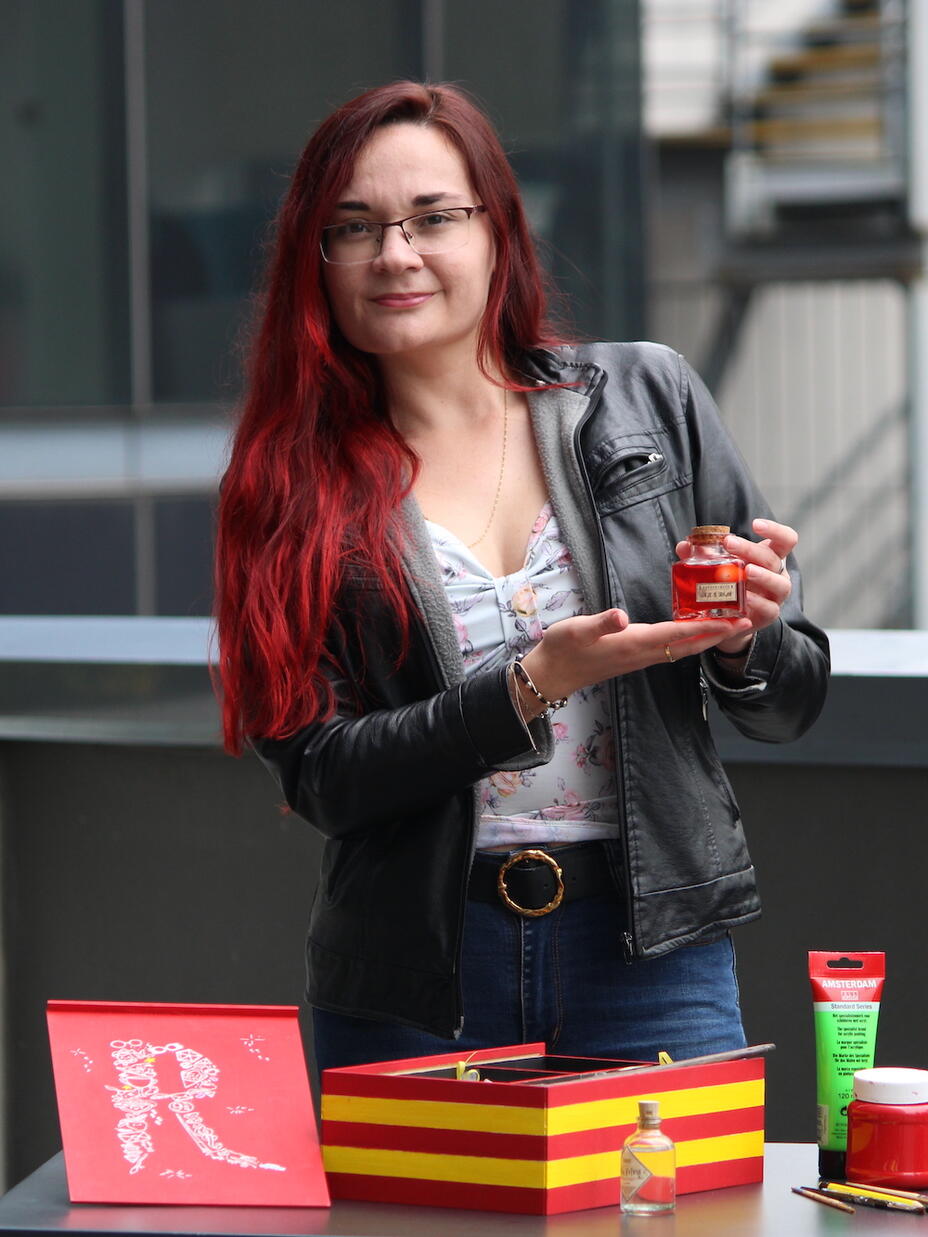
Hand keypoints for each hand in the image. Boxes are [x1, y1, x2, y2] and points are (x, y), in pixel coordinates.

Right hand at [520, 608, 753, 704]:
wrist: (553, 674)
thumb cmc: (563, 649)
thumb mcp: (576, 630)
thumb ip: (599, 623)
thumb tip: (621, 616)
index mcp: (633, 643)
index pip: (678, 634)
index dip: (708, 627)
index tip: (735, 621)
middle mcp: (643, 654)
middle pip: (690, 645)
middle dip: (719, 634)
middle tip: (749, 622)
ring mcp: (640, 658)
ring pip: (683, 649)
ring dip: (708, 638)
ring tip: (730, 625)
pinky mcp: (635, 657)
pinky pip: (672, 649)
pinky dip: (689, 640)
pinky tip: (695, 631)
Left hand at [675, 517, 795, 655]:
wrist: (733, 616)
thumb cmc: (730, 583)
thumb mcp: (720, 566)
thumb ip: (704, 556)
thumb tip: (683, 546)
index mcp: (770, 557)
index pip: (786, 539)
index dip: (774, 530)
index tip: (755, 524)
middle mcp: (778, 574)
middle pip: (774, 558)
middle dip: (751, 549)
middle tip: (729, 543)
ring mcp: (776, 596)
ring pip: (780, 584)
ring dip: (764, 576)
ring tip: (746, 571)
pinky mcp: (770, 614)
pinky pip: (770, 608)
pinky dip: (758, 602)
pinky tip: (744, 597)